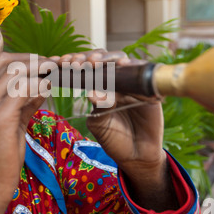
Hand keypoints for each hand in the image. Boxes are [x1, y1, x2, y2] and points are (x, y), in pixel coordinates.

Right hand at [0, 52, 48, 213]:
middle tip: (54, 65)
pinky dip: (40, 86)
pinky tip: (51, 89)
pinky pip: (23, 90)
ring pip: (17, 73)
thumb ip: (23, 104)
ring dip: (41, 71)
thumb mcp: (9, 125)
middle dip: (34, 59)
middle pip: (6, 62)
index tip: (43, 62)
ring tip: (58, 75)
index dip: (23, 58)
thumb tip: (43, 85)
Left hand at [55, 50, 176, 210]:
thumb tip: (92, 93)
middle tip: (80, 62)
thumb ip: (99, 108)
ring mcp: (132, 83)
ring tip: (96, 62)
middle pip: (104, 60)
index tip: (64, 62)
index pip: (87, 69)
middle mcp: (115, 82)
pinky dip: (133, 66)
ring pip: (122, 61)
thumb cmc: (114, 138)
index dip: (77, 62)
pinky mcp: (149, 88)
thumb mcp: (101, 124)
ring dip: (109, 58)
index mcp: (99, 88)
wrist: (136, 156)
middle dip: (90, 57)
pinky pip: (142, 72)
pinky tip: (122, 65)